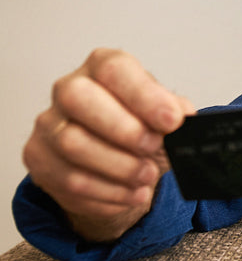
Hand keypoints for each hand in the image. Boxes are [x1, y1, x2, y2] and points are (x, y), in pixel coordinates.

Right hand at [22, 48, 192, 241]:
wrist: (117, 159)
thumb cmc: (141, 125)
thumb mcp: (163, 113)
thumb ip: (173, 112)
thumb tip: (185, 119)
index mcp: (101, 66)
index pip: (114, 69)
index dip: (144, 95)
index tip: (172, 121)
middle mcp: (68, 89)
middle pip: (79, 99)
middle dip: (123, 128)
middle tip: (155, 148)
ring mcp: (47, 124)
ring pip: (72, 144)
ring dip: (118, 167)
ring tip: (147, 176)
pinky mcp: (38, 158)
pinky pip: (67, 180)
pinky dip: (107, 193)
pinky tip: (131, 194)